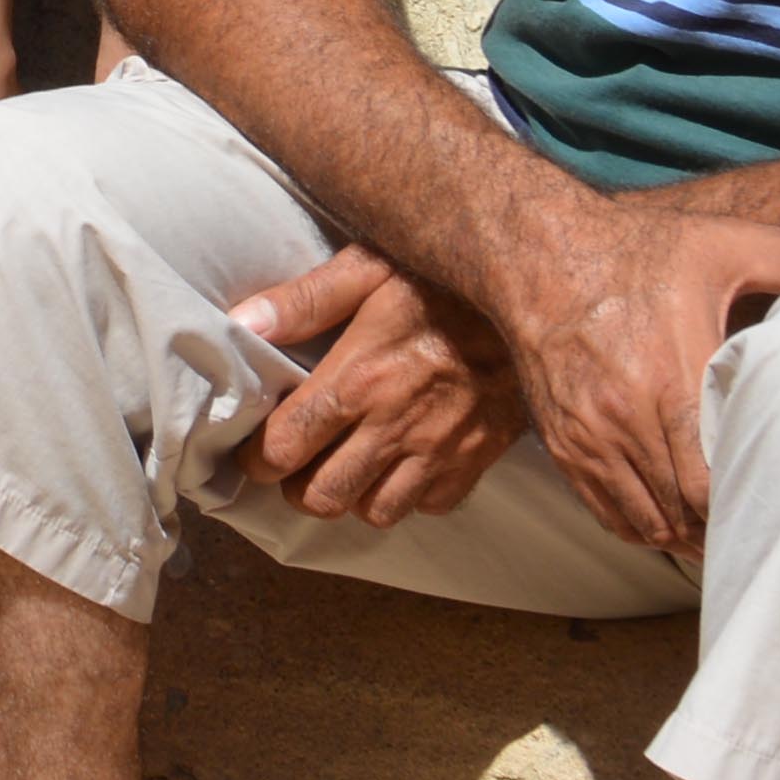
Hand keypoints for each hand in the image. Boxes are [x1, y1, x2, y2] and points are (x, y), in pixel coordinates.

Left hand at [230, 247, 522, 524]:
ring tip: (346, 464)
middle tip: (299, 461)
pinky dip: (407, 495)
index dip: (258, 457)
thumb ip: (304, 300)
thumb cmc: (442, 279)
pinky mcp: (473, 462)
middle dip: (298, 486)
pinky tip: (401, 461)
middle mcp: (394, 425)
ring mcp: (437, 450)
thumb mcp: (368, 268)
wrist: (536, 298)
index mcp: (359, 378)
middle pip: (322, 496)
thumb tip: (242, 323)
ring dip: (351, 495)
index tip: (256, 449)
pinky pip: (426, 506)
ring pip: (373, 511)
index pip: (286, 447)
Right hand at [488, 194, 779, 556]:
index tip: (779, 504)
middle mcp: (624, 416)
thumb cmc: (638, 249)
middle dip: (721, 530)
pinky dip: (642, 525)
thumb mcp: (723, 244)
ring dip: (684, 535)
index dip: (746, 507)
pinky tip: (671, 519)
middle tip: (763, 530)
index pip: (712, 482)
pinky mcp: (562, 443)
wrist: (538, 250)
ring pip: (644, 520)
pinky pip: (606, 510)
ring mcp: (588, 435)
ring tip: (722, 535)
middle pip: (682, 511)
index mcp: (670, 376)